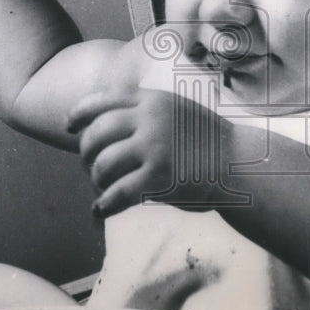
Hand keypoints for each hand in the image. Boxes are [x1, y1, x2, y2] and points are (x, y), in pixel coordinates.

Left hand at [67, 88, 227, 216]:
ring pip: (102, 164)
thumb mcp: (177, 109)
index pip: (101, 101)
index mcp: (152, 99)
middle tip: (90, 166)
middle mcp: (149, 119)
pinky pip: (117, 193)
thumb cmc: (207, 141)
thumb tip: (104, 125)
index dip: (79, 114)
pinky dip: (104, 204)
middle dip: (86, 153)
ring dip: (96, 179)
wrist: (240, 163)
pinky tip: (100, 210)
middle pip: (96, 134)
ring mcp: (153, 148)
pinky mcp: (158, 178)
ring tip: (102, 188)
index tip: (69, 127)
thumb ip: (146, 110)